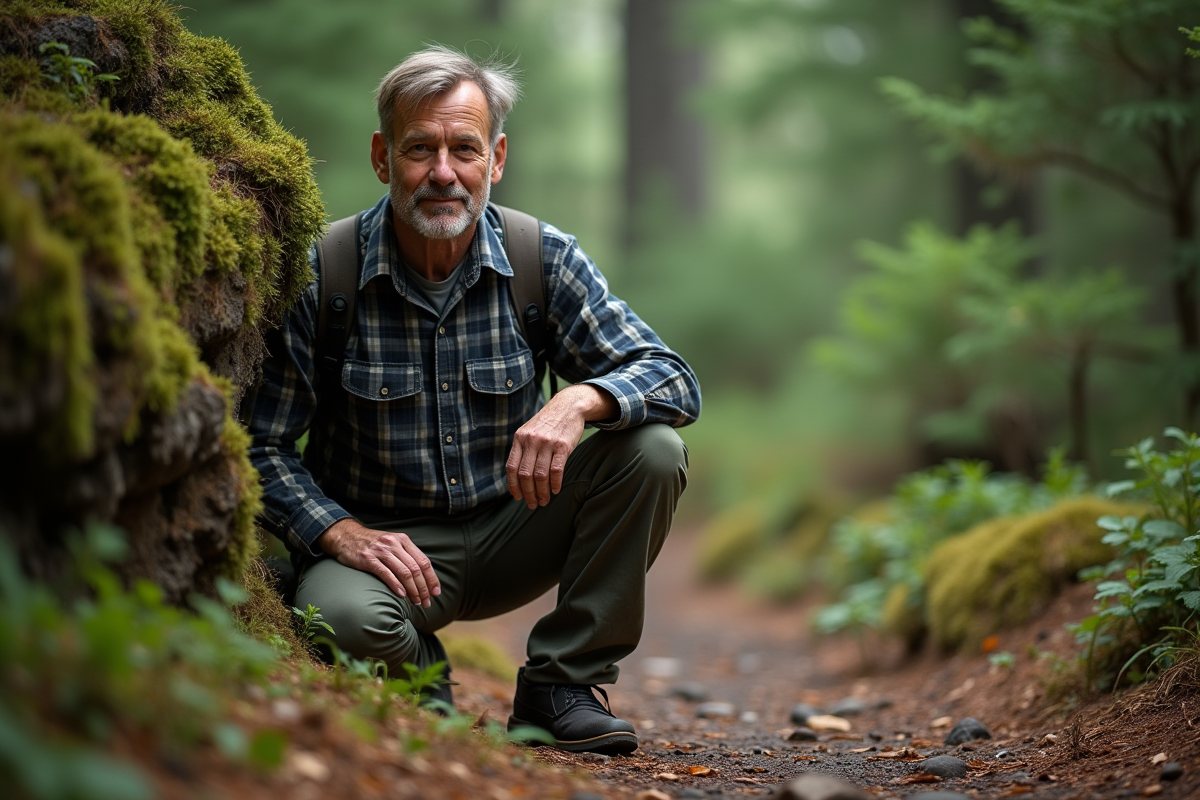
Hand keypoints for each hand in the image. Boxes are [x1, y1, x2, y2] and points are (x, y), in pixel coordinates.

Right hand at [319, 518, 440, 606]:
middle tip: (426, 602)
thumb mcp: (392, 543)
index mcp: (403, 540)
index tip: (436, 592)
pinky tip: (402, 595)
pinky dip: (396, 585)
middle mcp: (394, 544)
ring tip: (416, 601)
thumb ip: (406, 555)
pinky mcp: (368, 559)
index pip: (424, 561)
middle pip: (416, 569)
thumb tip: (422, 575)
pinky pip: (386, 573)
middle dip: (423, 588)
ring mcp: (381, 551)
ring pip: (404, 572)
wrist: (346, 536)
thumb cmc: (372, 544)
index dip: (432, 578)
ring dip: (412, 589)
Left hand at [506, 384, 617, 508]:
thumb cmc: (548, 423)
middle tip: (533, 504)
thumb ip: (522, 449)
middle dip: (528, 494)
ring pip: (540, 475)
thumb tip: (518, 476)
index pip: (511, 467)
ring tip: (544, 501)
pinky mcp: (563, 446)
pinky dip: (555, 484)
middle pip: (525, 475)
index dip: (513, 486)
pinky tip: (555, 490)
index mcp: (519, 438)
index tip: (518, 497)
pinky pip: (556, 470)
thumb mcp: (529, 431)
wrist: (568, 406)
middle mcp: (531, 441)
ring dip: (542, 492)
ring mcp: (547, 443)